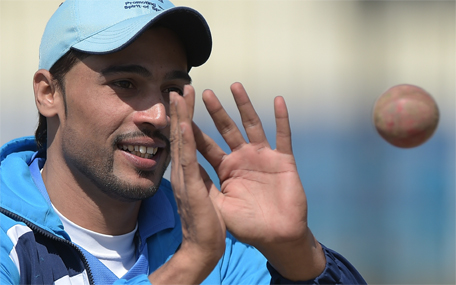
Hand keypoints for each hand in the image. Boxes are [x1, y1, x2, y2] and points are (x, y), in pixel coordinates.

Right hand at [148, 87, 224, 284]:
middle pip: (183, 135)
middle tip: (179, 88)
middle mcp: (186, 171)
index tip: (184, 101)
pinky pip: (189, 160)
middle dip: (181, 111)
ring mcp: (187, 178)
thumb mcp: (203, 195)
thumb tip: (194, 165)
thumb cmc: (205, 224)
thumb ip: (198, 178)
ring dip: (181, 117)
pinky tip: (183, 122)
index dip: (185, 119)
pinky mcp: (192, 188)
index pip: (187, 140)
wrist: (203, 249)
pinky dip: (185, 140)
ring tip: (179, 95)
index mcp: (191, 172)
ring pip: (183, 141)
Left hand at [194, 83, 325, 280]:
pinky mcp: (282, 161)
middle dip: (215, 110)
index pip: (205, 144)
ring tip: (234, 85)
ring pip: (252, 125)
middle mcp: (242, 158)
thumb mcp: (218, 205)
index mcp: (225, 169)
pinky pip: (283, 136)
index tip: (181, 111)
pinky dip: (281, 119)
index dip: (193, 127)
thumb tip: (183, 165)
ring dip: (244, 105)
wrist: (276, 238)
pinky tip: (278, 100)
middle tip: (203, 91)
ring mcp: (263, 157)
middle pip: (226, 128)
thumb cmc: (247, 225)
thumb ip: (203, 183)